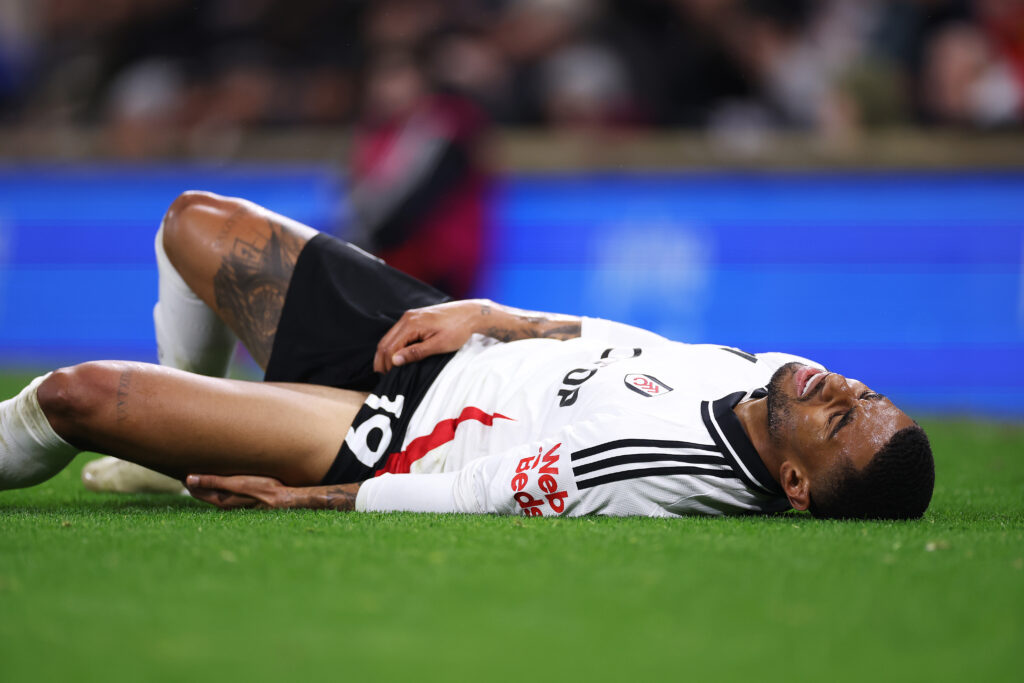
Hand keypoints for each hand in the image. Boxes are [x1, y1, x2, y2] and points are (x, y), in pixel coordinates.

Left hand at [186, 473, 294, 509]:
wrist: (284, 499)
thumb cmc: (262, 488)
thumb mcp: (236, 483)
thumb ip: (213, 481)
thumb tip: (188, 479)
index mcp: (220, 499)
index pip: (197, 490)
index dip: (189, 480)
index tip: (182, 468)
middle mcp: (225, 502)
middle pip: (204, 492)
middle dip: (196, 481)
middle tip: (188, 466)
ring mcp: (235, 501)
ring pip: (215, 491)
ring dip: (208, 482)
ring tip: (203, 469)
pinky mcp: (244, 497)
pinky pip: (225, 490)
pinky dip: (219, 483)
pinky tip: (224, 476)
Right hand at [374, 299, 492, 372]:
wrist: (470, 314)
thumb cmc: (458, 329)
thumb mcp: (438, 345)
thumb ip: (415, 352)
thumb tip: (395, 360)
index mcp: (411, 324)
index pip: (390, 347)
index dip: (387, 364)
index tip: (389, 377)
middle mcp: (407, 318)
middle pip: (385, 341)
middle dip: (382, 360)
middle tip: (383, 376)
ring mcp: (410, 316)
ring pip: (389, 337)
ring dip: (386, 353)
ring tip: (388, 370)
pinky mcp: (414, 318)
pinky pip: (397, 333)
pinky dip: (393, 346)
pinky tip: (396, 356)